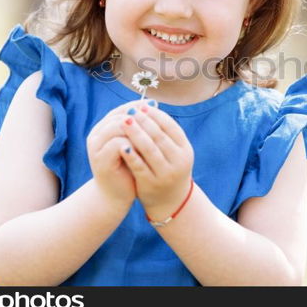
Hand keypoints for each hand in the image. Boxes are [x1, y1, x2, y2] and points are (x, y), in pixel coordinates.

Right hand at [86, 99, 146, 207]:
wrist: (114, 195)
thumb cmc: (127, 168)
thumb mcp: (134, 144)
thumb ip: (139, 127)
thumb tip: (154, 104)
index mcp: (103, 127)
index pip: (121, 109)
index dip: (138, 106)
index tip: (155, 105)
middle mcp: (96, 134)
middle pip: (118, 115)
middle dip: (138, 115)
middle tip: (155, 115)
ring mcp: (96, 147)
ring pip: (117, 127)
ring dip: (137, 127)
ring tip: (153, 129)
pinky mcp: (100, 159)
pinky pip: (118, 144)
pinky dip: (133, 143)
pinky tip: (146, 146)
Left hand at [120, 101, 193, 220]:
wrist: (170, 201)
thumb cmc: (168, 169)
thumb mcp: (174, 152)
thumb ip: (164, 133)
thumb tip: (147, 106)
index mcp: (185, 150)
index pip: (171, 127)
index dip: (156, 115)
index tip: (142, 106)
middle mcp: (179, 161)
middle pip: (159, 136)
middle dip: (144, 121)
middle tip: (130, 111)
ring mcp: (166, 173)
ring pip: (149, 149)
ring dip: (136, 133)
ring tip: (124, 121)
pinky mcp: (151, 184)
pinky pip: (139, 166)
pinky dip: (130, 154)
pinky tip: (121, 144)